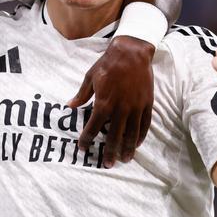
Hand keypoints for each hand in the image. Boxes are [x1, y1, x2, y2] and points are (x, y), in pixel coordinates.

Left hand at [68, 37, 154, 165]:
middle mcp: (121, 108)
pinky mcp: (147, 103)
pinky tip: (136, 143)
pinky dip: (140, 135)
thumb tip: (69, 106)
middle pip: (114, 135)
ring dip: (127, 148)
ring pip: (132, 133)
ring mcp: (135, 106)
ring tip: (124, 159)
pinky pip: (144, 124)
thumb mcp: (90, 77)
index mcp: (104, 102)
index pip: (94, 126)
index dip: (87, 139)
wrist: (132, 52)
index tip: (83, 148)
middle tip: (107, 164)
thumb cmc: (108, 64)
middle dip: (110, 151)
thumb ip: (81, 95)